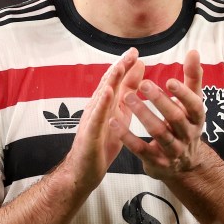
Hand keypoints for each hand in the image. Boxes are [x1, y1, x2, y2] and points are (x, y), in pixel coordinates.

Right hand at [65, 48, 143, 188]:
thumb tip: (138, 69)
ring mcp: (91, 120)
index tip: (136, 52)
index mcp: (106, 103)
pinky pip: (96, 118)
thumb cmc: (102, 142)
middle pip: (108, 83)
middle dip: (119, 67)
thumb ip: (127, 92)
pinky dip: (102, 105)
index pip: (115, 81)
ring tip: (120, 67)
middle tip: (131, 52)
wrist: (84, 171)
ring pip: (101, 97)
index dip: (125, 66)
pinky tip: (108, 95)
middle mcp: (97, 107)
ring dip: (110, 81)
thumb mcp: (120, 114)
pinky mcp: (90, 134)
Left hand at [115, 50, 206, 178]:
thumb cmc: (185, 124)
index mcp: (196, 119)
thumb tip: (193, 51)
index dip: (183, 94)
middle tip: (144, 83)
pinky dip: (127, 136)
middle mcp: (188, 135)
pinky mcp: (156, 162)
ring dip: (143, 114)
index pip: (194, 105)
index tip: (169, 80)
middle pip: (175, 118)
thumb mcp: (192, 103)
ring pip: (158, 133)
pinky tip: (113, 121)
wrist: (184, 165)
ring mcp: (173, 151)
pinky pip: (141, 149)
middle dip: (159, 101)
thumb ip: (192, 78)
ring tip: (127, 97)